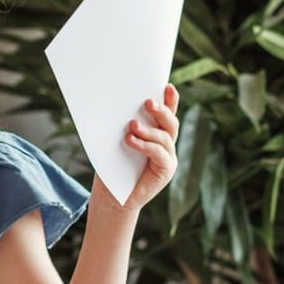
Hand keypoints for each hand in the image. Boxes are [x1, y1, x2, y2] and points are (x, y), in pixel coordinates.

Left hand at [122, 83, 179, 208]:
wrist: (112, 197)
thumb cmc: (112, 167)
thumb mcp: (115, 142)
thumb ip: (123, 127)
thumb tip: (115, 104)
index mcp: (156, 133)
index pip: (167, 113)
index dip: (170, 100)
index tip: (166, 85)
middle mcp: (166, 144)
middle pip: (170, 123)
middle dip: (161, 111)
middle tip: (147, 102)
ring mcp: (168, 157)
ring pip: (165, 137)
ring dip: (148, 129)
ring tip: (132, 125)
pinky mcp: (166, 170)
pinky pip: (159, 154)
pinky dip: (145, 145)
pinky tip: (131, 140)